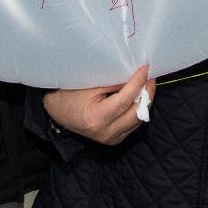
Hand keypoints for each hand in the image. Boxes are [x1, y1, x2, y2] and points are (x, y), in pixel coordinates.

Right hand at [42, 65, 156, 145]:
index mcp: (98, 118)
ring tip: (146, 83)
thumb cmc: (69, 94)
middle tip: (150, 75)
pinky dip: (138, 109)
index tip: (146, 67)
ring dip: (144, 101)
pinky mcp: (114, 139)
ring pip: (138, 119)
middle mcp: (107, 133)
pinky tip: (138, 96)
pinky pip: (133, 124)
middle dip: (147, 92)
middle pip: (137, 112)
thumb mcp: (89, 84)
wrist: (56, 112)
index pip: (125, 99)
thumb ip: (113, 82)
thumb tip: (135, 74)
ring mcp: (111, 139)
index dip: (138, 82)